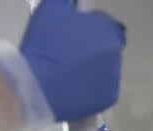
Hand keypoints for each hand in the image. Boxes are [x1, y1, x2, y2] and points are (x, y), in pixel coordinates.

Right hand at [20, 0, 125, 121]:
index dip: (87, 29)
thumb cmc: (43, 47)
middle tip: (66, 56)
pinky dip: (89, 89)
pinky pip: (100, 91)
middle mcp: (116, 53)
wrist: (37, 88)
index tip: (72, 35)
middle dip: (90, 50)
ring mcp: (113, 78)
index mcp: (106, 29)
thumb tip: (71, 6)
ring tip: (67, 74)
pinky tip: (71, 88)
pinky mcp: (107, 99)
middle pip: (105, 48)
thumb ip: (66, 3)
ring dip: (90, 70)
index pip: (104, 24)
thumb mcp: (51, 10)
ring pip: (103, 70)